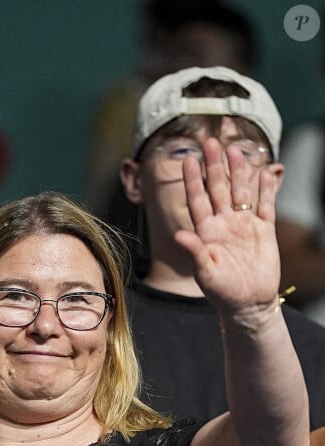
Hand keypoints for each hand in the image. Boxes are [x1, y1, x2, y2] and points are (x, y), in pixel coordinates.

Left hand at [175, 138, 279, 319]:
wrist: (248, 304)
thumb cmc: (222, 291)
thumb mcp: (205, 273)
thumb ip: (194, 252)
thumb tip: (179, 235)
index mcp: (206, 232)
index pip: (197, 200)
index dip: (192, 180)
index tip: (187, 160)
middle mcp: (224, 224)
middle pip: (218, 189)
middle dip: (213, 166)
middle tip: (209, 142)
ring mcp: (244, 225)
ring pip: (240, 191)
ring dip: (238, 171)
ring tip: (234, 149)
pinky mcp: (264, 231)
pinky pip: (266, 205)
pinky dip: (266, 189)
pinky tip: (266, 172)